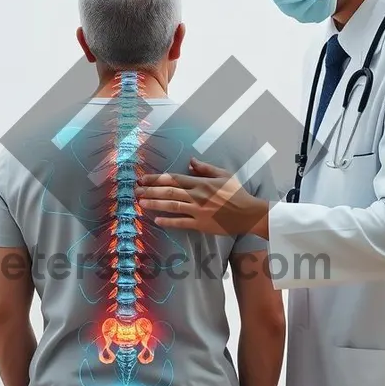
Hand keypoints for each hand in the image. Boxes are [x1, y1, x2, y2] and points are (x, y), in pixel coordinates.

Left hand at [135, 158, 269, 237]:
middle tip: (136, 190)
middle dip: (150, 190)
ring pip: (172, 206)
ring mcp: (198, 211)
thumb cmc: (237, 193)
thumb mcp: (223, 175)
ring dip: (155, 204)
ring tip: (141, 203)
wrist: (248, 213)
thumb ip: (205, 168)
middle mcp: (197, 195)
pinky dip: (168, 221)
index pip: (174, 178)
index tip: (143, 178)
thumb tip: (190, 161)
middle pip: (169, 191)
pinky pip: (181, 223)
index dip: (156, 178)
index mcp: (201, 182)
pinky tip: (156, 220)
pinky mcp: (201, 224)